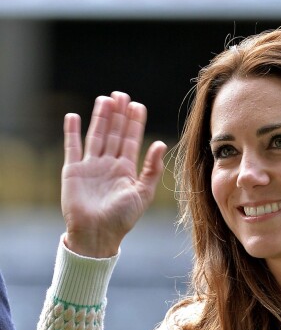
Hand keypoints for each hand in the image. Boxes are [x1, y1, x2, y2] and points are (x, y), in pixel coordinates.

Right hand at [61, 91, 166, 256]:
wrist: (96, 234)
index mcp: (126, 171)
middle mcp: (108, 166)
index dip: (134, 123)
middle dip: (118, 115)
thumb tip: (160, 143)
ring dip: (100, 118)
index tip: (137, 105)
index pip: (130, 141)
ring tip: (105, 99)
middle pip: (113, 134)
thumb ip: (151, 169)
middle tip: (121, 95)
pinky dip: (71, 132)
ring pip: (95, 136)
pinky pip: (72, 147)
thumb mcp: (142, 194)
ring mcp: (90, 167)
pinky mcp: (73, 171)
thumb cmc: (121, 218)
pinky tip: (73, 116)